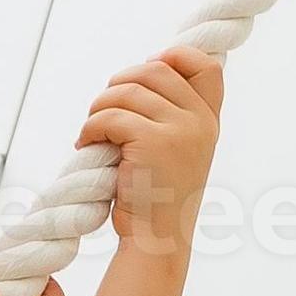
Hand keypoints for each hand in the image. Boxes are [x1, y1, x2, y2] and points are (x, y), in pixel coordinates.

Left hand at [82, 45, 227, 254]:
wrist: (156, 240)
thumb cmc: (156, 196)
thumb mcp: (177, 149)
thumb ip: (172, 113)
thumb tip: (146, 69)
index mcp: (209, 121)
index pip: (205, 65)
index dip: (173, 55)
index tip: (147, 68)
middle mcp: (201, 122)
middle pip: (156, 68)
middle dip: (120, 82)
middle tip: (103, 109)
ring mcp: (181, 131)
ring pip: (127, 90)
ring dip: (99, 107)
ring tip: (92, 131)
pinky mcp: (154, 143)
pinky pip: (110, 116)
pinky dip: (90, 127)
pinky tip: (86, 144)